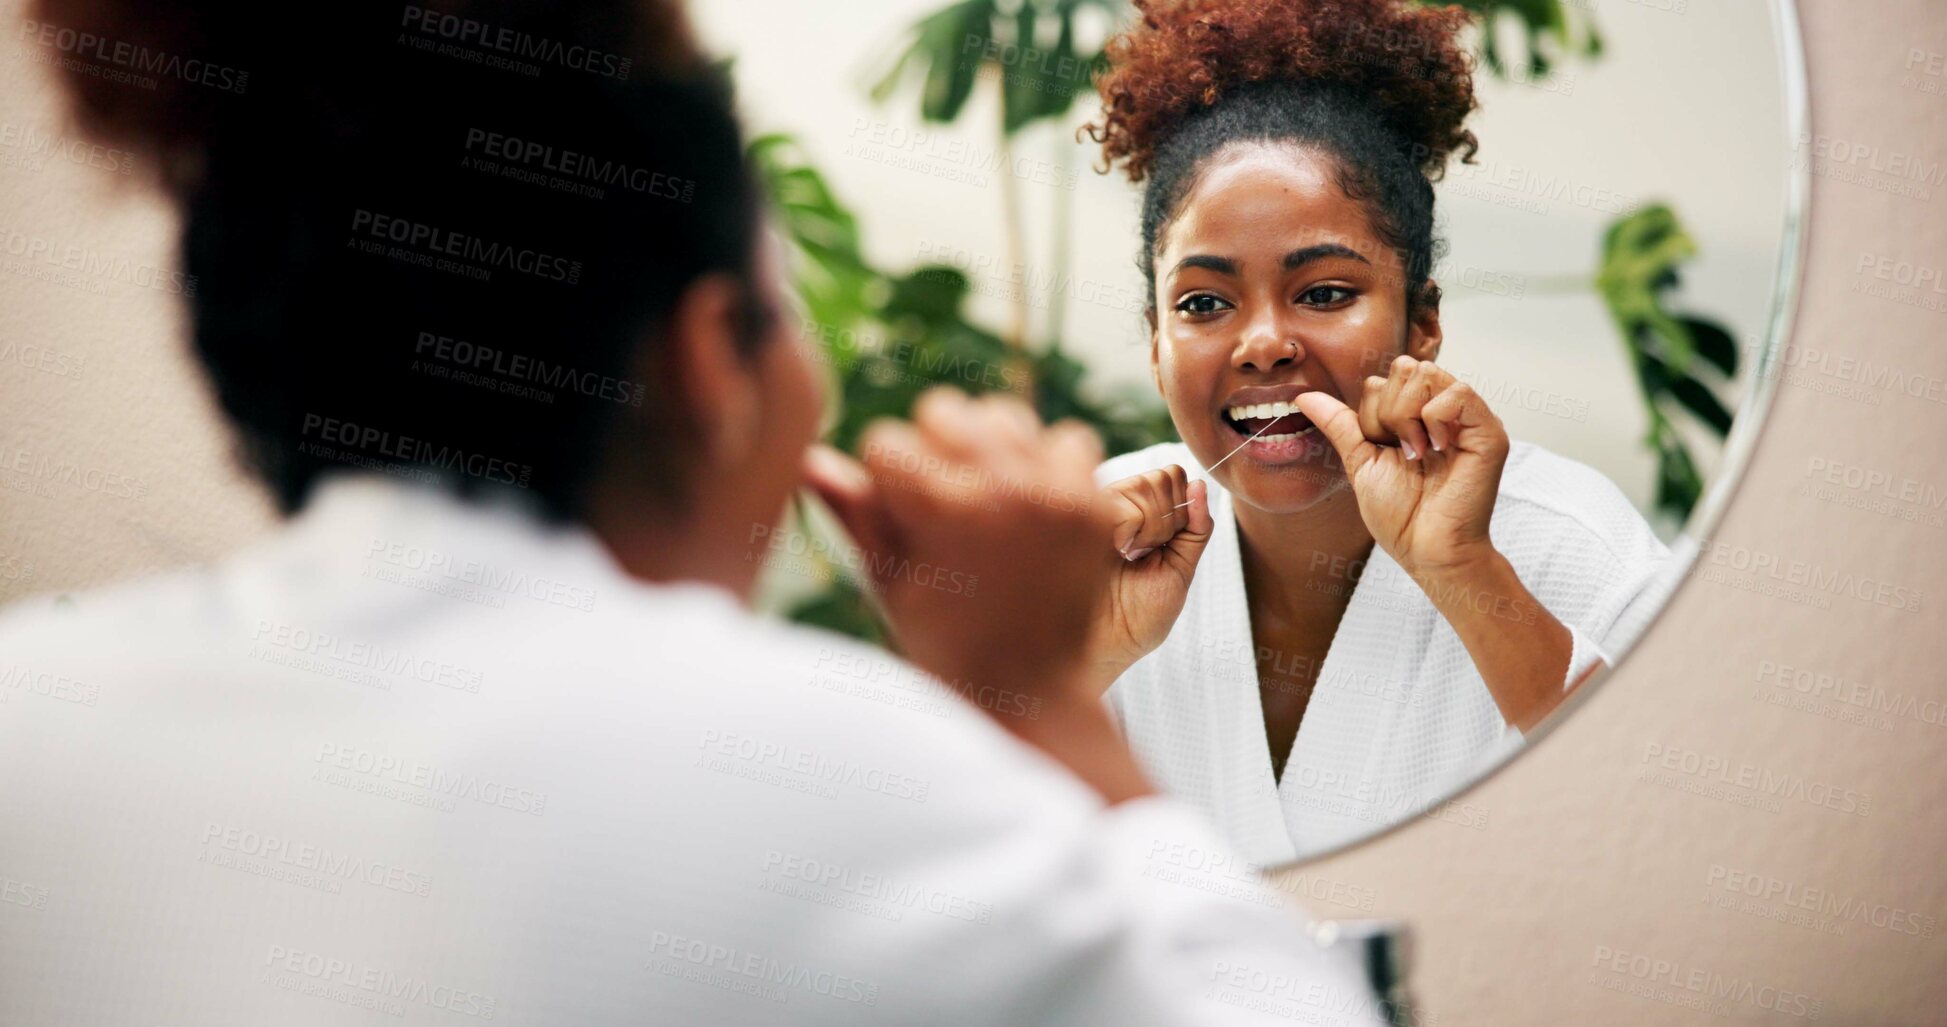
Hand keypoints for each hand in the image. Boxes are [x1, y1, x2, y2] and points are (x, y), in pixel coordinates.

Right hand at [800, 388, 1111, 699]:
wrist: (1030, 693)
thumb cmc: (943, 645)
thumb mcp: (887, 582)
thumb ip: (854, 513)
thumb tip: (809, 459)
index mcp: (942, 509)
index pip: (886, 441)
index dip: (884, 479)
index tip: (899, 517)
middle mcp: (1002, 488)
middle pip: (943, 409)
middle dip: (932, 448)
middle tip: (943, 504)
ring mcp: (1055, 492)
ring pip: (1003, 415)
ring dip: (988, 447)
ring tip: (987, 500)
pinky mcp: (1092, 502)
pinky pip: (1066, 437)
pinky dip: (1048, 463)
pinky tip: (1032, 505)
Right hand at [1086, 466, 1212, 687]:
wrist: (1103, 647)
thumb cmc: (1137, 618)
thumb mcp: (1179, 570)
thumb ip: (1195, 530)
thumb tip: (1200, 484)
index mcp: (1139, 516)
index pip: (1172, 478)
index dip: (1180, 508)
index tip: (1163, 547)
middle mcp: (1115, 505)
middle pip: (1161, 478)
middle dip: (1167, 519)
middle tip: (1143, 555)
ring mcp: (1093, 505)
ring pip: (1143, 485)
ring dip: (1149, 526)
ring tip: (1126, 557)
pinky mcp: (1076, 510)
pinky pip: (1122, 500)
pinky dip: (1131, 527)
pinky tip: (1115, 551)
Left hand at [1294, 355, 1507, 582]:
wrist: (1425, 549)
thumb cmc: (1399, 514)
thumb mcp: (1361, 461)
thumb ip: (1339, 424)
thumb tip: (1303, 396)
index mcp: (1417, 416)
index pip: (1385, 378)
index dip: (1373, 412)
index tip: (1386, 450)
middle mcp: (1444, 412)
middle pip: (1406, 367)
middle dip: (1389, 410)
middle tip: (1402, 451)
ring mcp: (1468, 420)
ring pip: (1427, 373)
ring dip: (1408, 415)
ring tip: (1418, 453)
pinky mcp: (1489, 432)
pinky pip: (1458, 392)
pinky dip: (1436, 418)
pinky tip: (1438, 450)